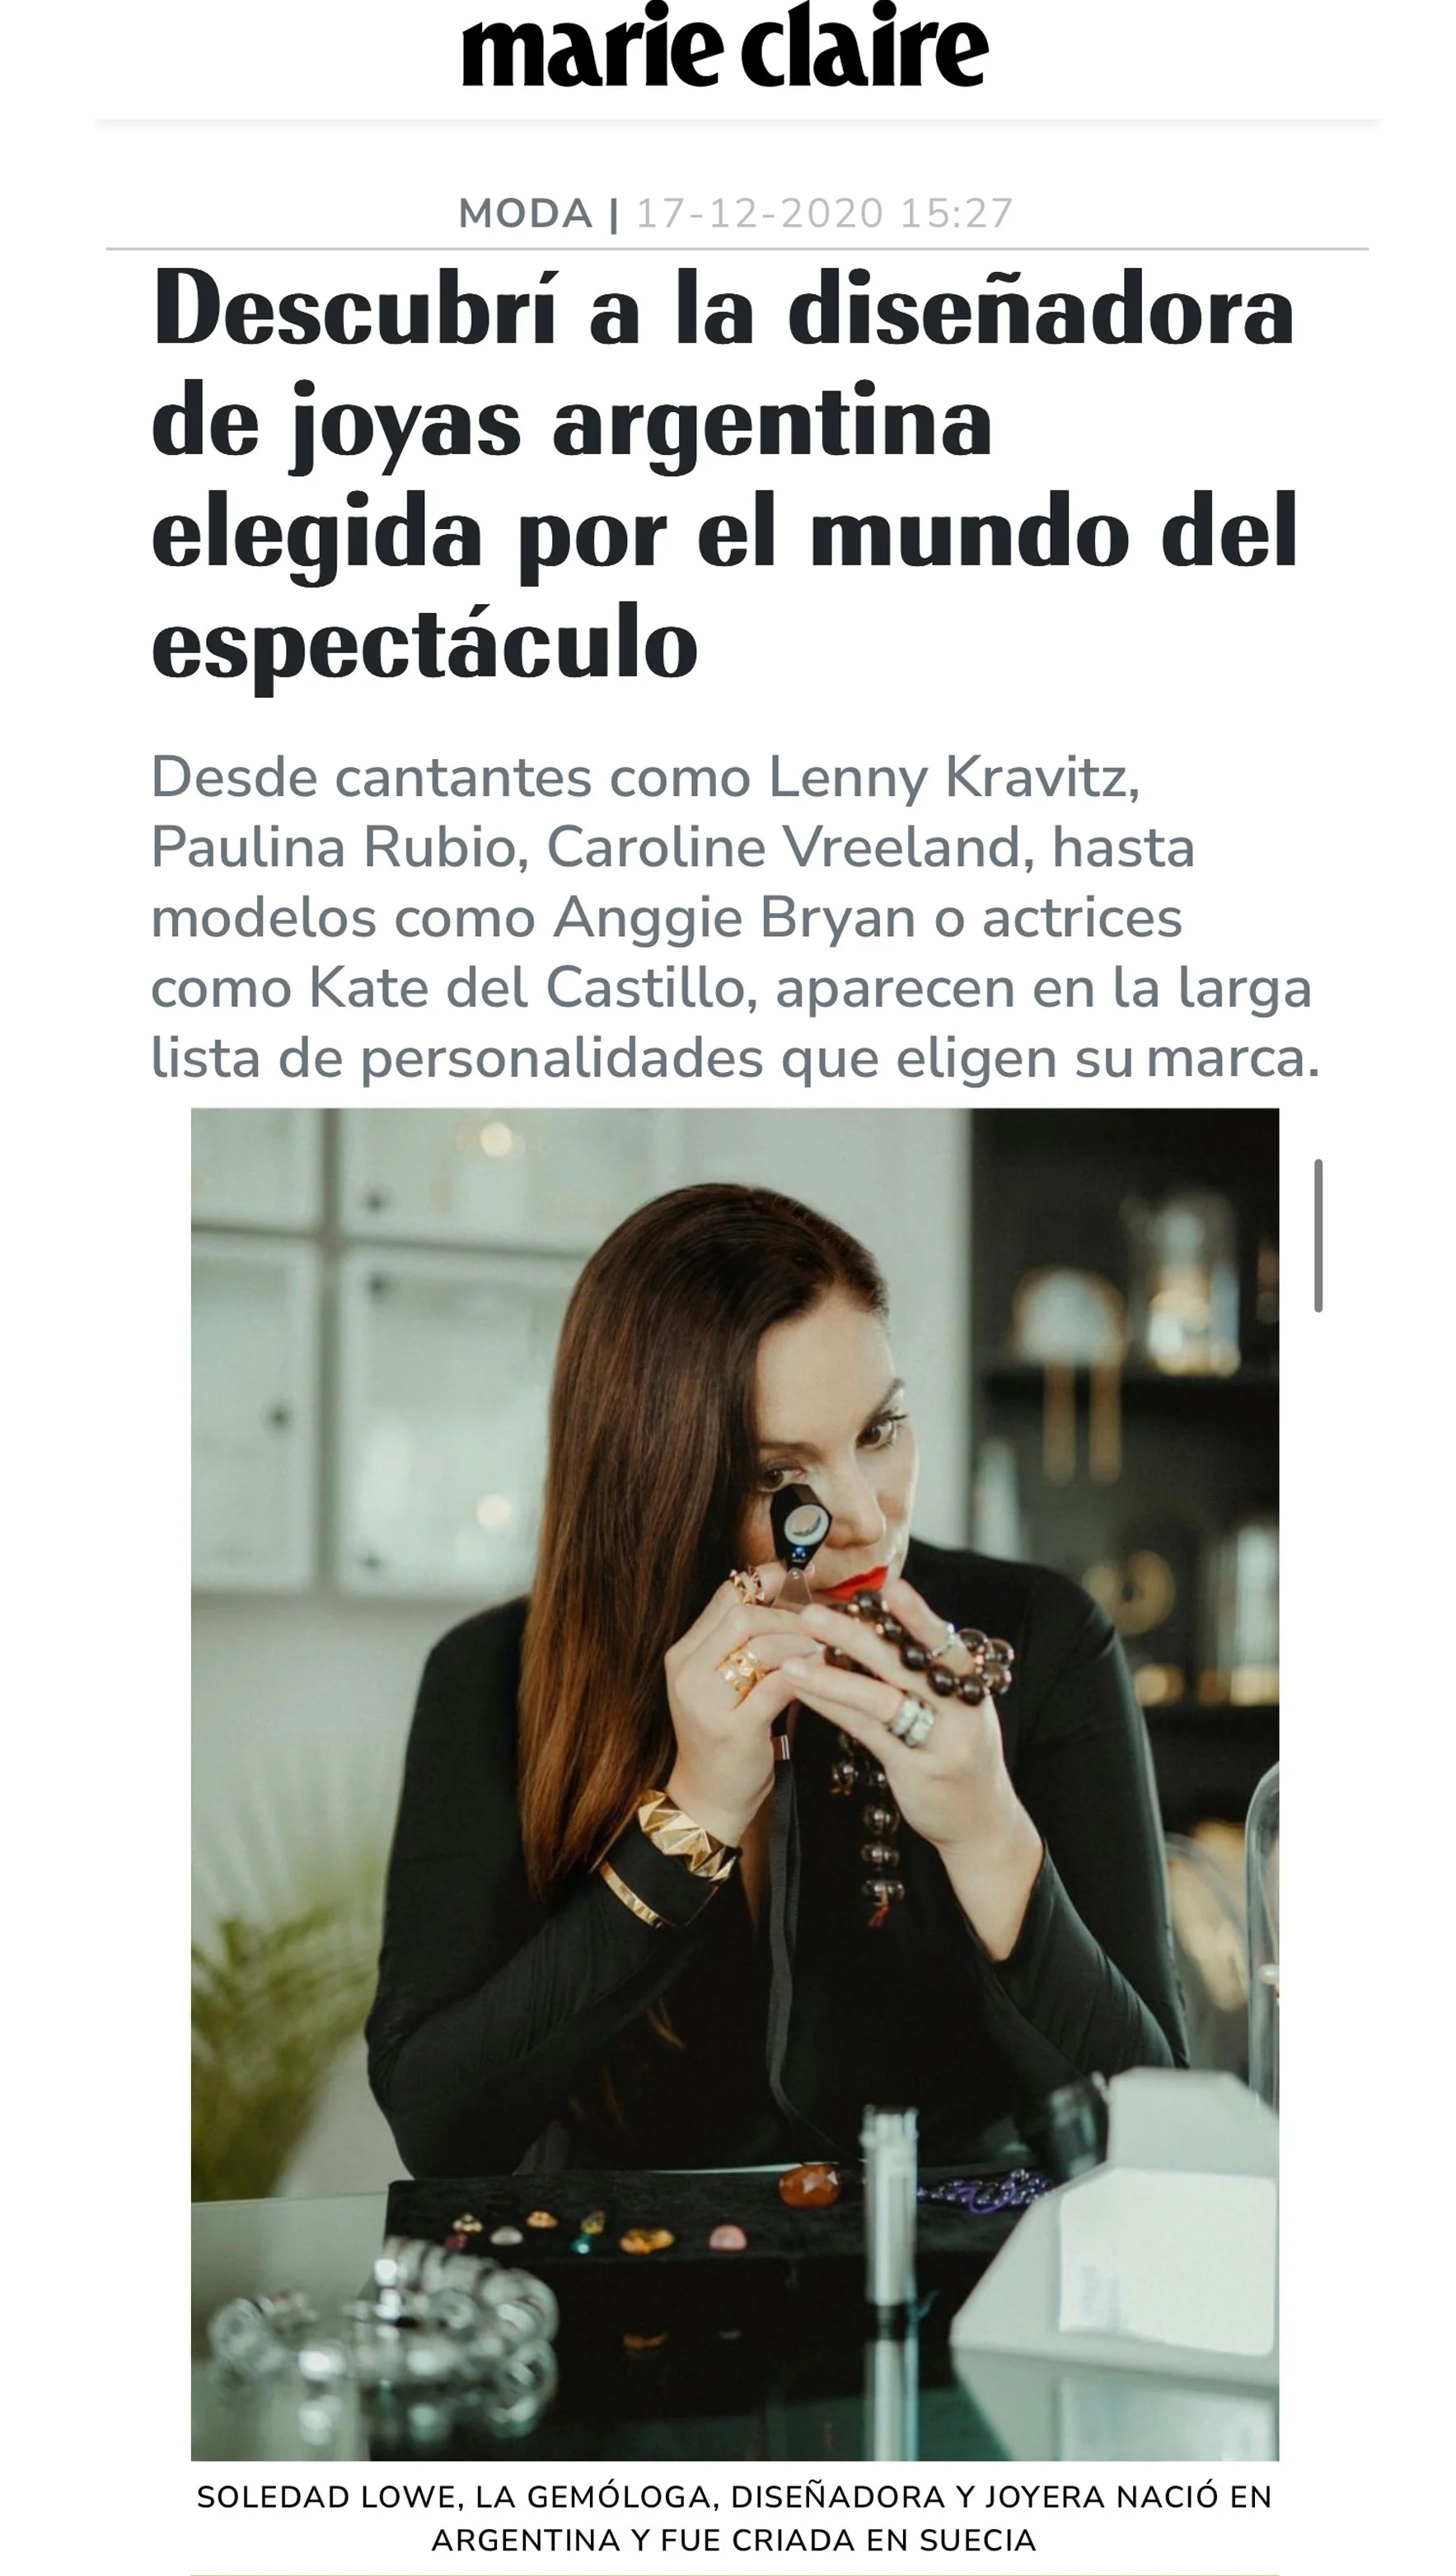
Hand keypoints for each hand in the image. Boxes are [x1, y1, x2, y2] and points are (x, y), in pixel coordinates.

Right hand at [662, 1565, 806, 1847]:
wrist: (708, 1798)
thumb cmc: (724, 1735)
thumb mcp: (721, 1684)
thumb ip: (740, 1643)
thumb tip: (782, 1591)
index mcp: (683, 1655)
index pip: (724, 1599)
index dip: (761, 1581)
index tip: (793, 1574)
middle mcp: (687, 1672)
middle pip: (742, 1616)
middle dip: (788, 1614)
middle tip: (820, 1623)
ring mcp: (706, 1701)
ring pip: (760, 1646)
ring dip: (802, 1642)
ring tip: (829, 1645)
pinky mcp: (733, 1728)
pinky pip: (777, 1684)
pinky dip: (806, 1673)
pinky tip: (826, 1671)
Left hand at [783, 1574, 1043, 1958]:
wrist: (981, 1823)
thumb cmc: (960, 1752)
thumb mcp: (957, 1708)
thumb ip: (928, 1672)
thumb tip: (883, 1622)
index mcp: (972, 1687)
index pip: (946, 1645)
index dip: (920, 1616)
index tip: (891, 1587)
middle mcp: (961, 1711)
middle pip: (906, 1666)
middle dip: (857, 1636)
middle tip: (813, 1613)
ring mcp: (940, 1743)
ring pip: (882, 1700)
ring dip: (832, 1677)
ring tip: (791, 1660)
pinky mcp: (915, 1771)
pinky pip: (867, 1733)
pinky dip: (833, 1708)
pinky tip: (804, 1691)